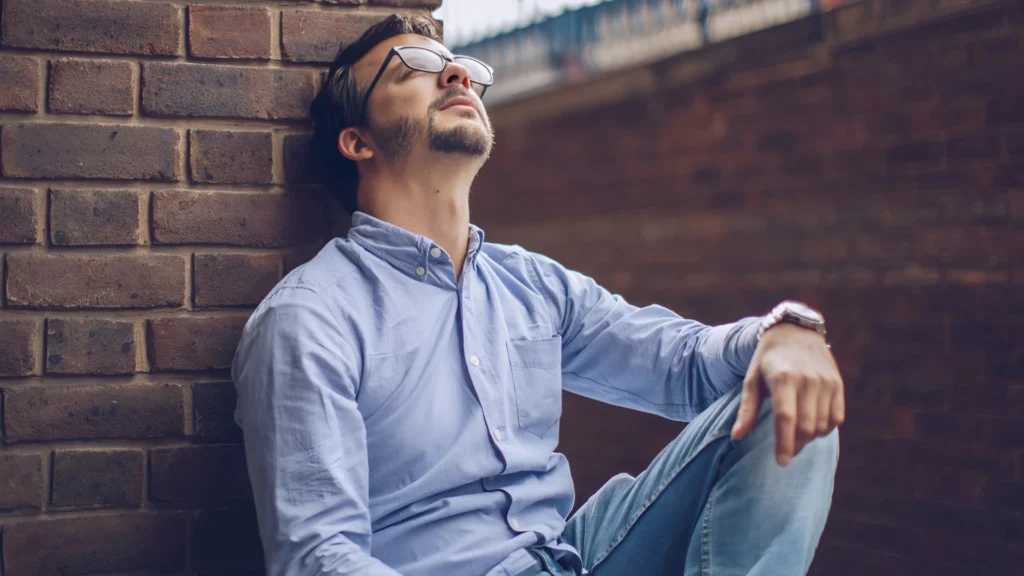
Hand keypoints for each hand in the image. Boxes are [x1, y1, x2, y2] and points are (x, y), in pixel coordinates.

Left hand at [730, 323, 844, 465]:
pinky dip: (824, 429)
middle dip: (796, 446)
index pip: (786, 418)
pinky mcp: (837, 384)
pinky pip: (836, 418)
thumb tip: (737, 437)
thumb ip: (747, 409)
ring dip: (809, 439)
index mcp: (783, 377)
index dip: (784, 443)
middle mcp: (808, 379)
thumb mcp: (752, 379)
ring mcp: (826, 382)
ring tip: (796, 438)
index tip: (781, 462)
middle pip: (806, 426)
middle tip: (786, 452)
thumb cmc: (768, 360)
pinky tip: (811, 426)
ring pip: (822, 425)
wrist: (795, 332)